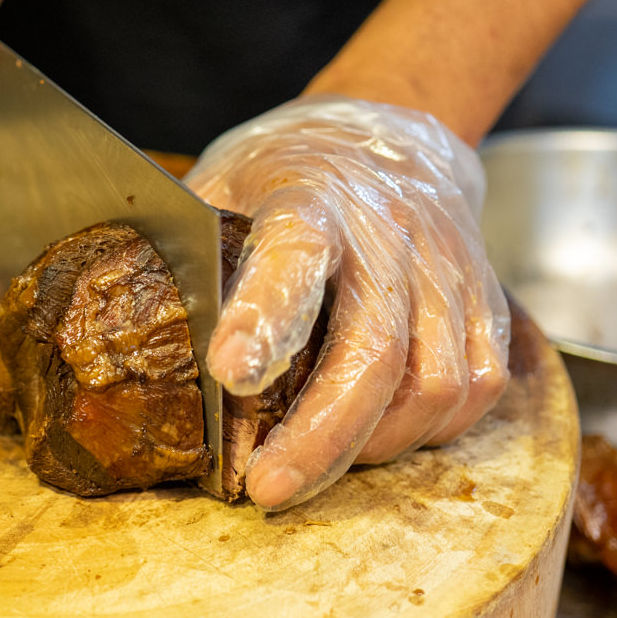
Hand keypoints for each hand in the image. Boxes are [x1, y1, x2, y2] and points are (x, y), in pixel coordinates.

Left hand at [183, 96, 509, 510]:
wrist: (394, 128)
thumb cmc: (289, 170)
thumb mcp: (222, 181)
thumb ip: (187, 247)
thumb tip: (129, 331)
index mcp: (312, 199)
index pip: (295, 258)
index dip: (266, 317)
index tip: (230, 377)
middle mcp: (389, 231)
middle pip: (374, 349)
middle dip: (323, 436)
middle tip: (267, 489)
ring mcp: (448, 265)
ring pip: (436, 383)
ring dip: (375, 443)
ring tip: (318, 461)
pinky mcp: (487, 298)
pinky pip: (476, 388)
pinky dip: (429, 430)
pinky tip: (381, 434)